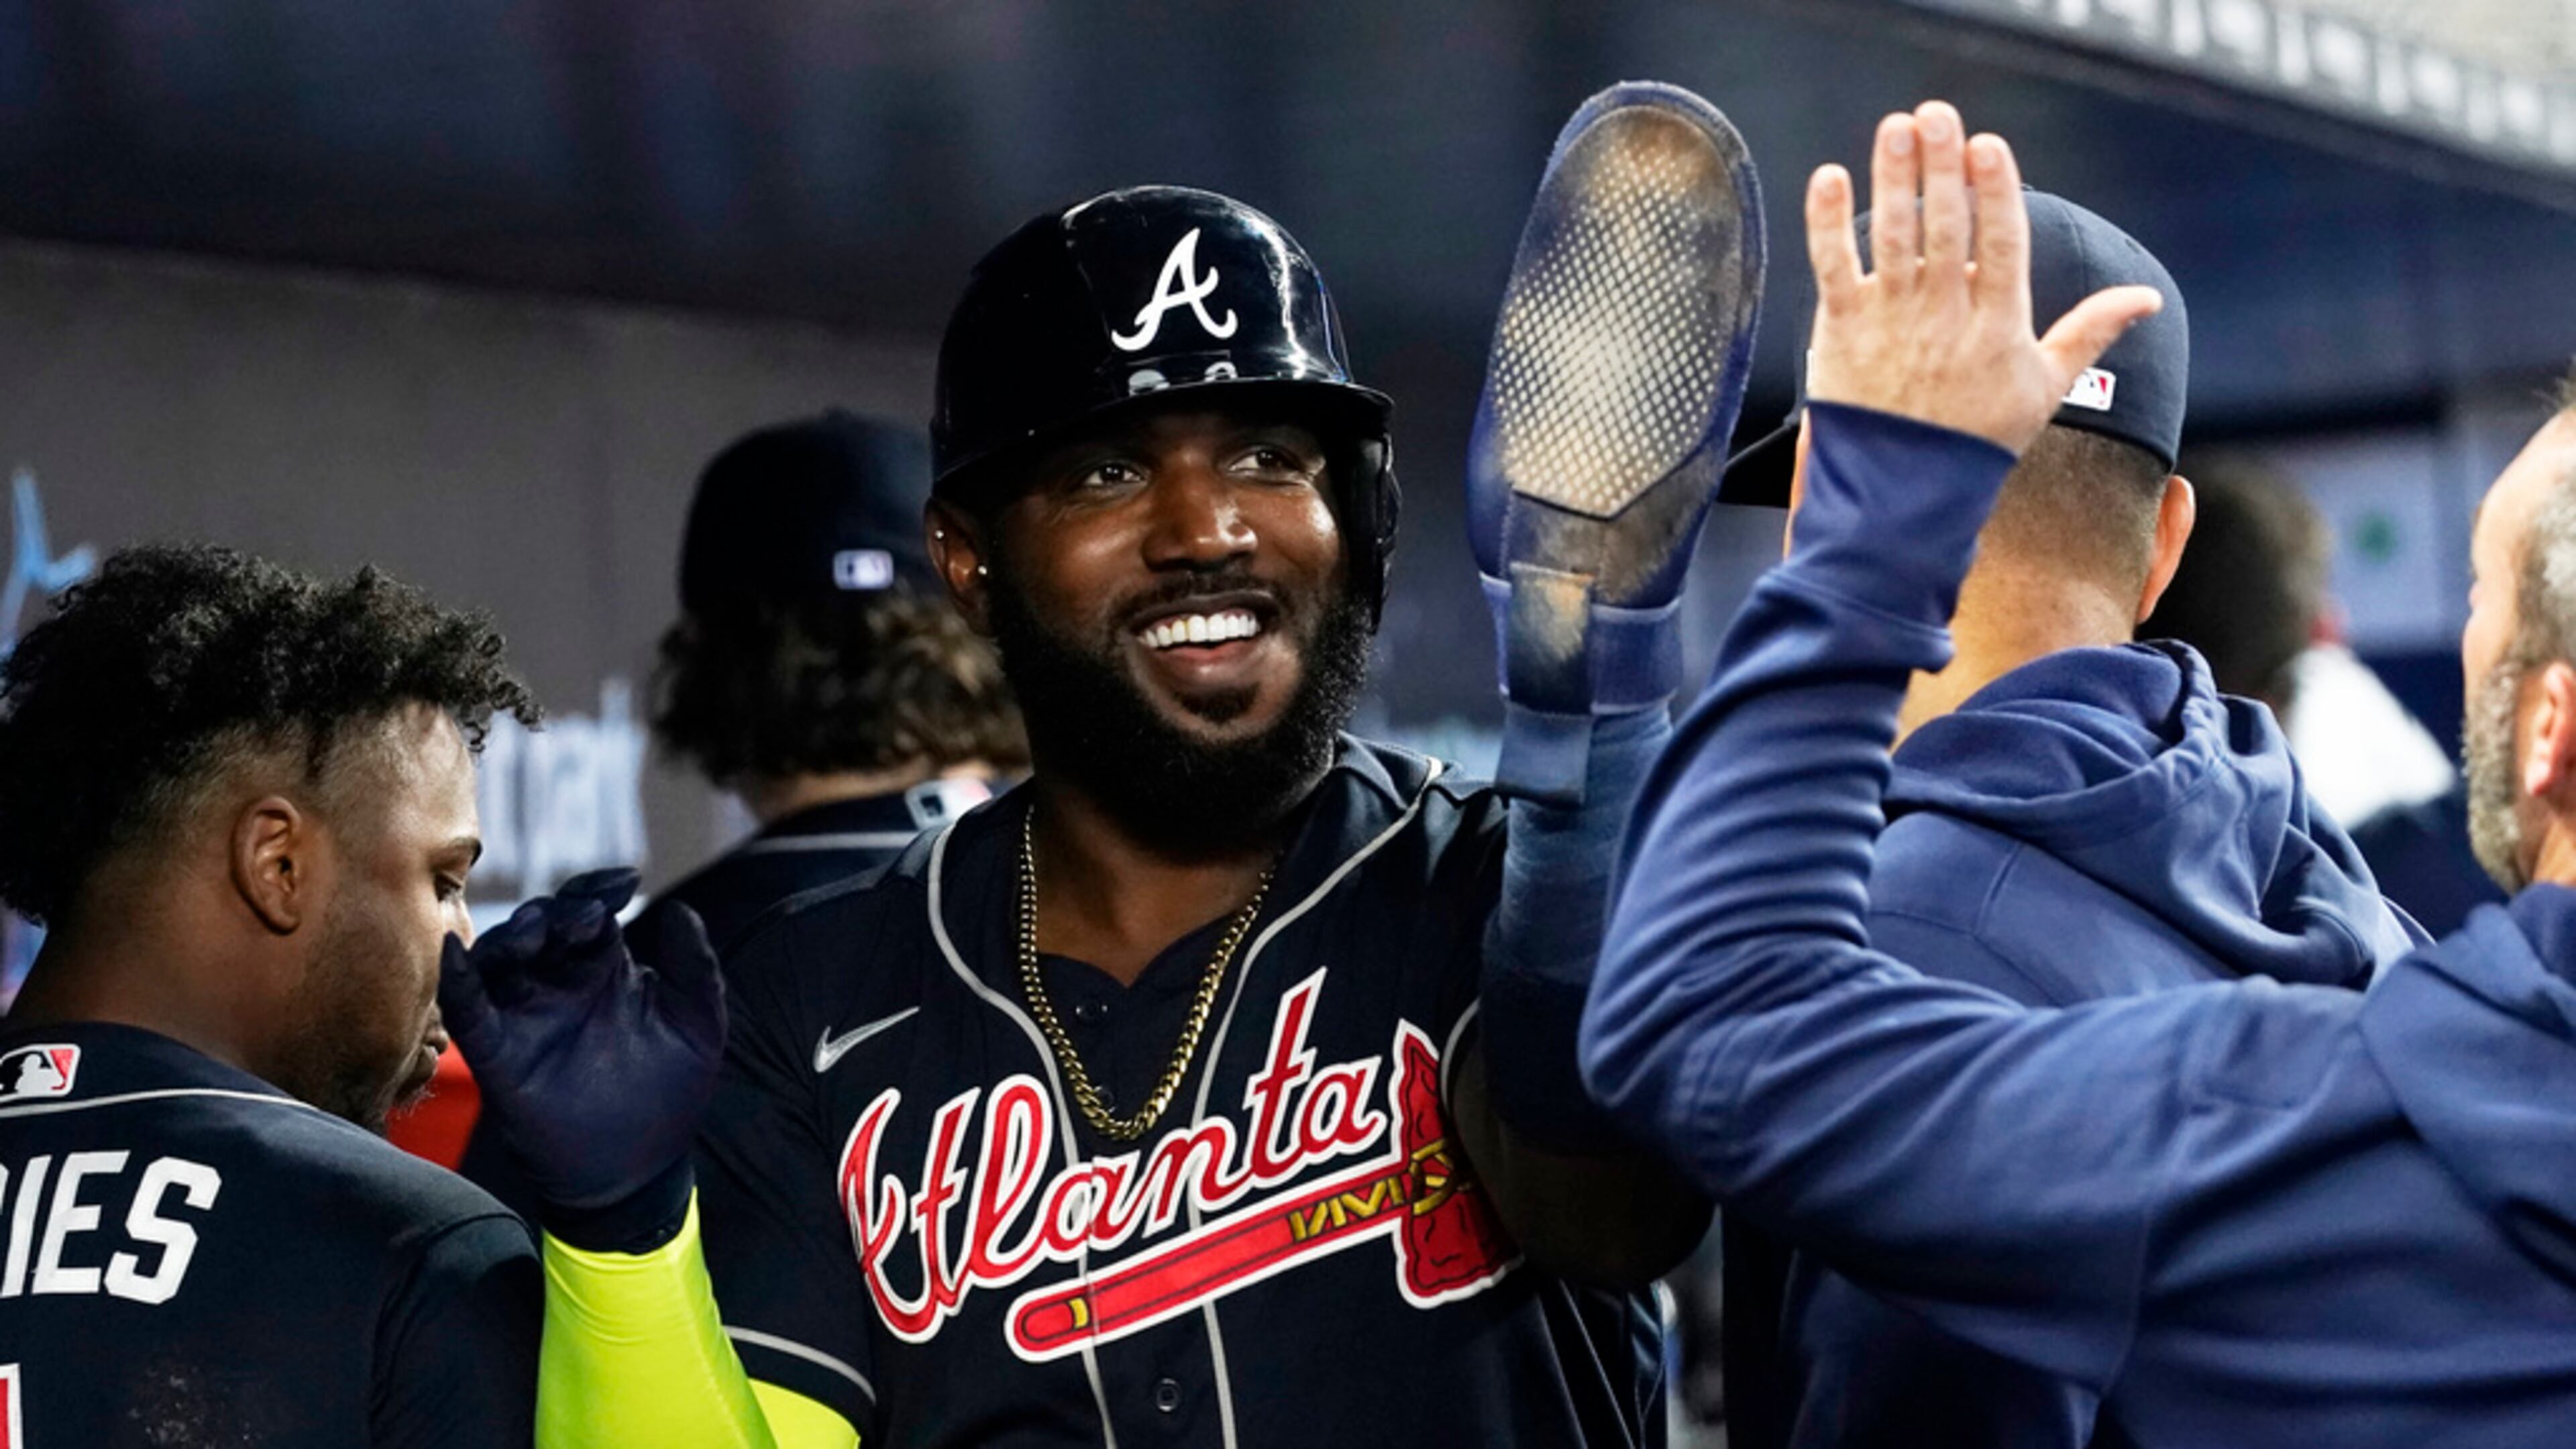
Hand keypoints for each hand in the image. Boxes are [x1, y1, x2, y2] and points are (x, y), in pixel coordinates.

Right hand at [438, 868, 724, 1220]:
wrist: (639, 1169)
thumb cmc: (671, 1092)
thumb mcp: (699, 1024)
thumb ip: (696, 968)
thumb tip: (679, 909)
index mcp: (603, 968)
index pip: (588, 911)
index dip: (598, 890)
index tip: (626, 882)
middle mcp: (558, 983)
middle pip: (541, 927)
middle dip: (558, 911)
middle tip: (583, 915)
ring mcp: (524, 1015)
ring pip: (500, 958)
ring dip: (513, 936)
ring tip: (536, 931)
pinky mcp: (496, 1053)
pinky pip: (467, 1011)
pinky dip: (458, 981)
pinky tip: (458, 954)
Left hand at [1801, 101, 2161, 455]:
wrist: (1903, 495)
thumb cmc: (1978, 439)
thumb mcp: (2046, 387)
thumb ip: (2092, 332)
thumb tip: (2147, 297)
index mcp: (1998, 326)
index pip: (2001, 246)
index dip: (1994, 192)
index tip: (1987, 146)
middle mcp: (1944, 318)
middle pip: (1946, 229)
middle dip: (1941, 167)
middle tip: (1936, 114)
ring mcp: (1891, 323)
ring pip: (1893, 237)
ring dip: (1894, 177)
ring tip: (1896, 127)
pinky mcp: (1842, 331)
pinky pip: (1833, 267)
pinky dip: (1828, 223)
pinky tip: (1829, 177)